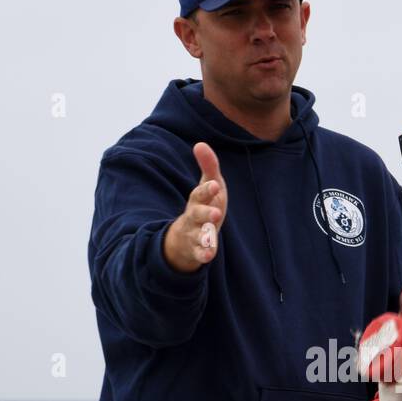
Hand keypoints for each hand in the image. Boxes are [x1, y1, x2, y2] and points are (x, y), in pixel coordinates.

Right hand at [163, 142, 227, 272]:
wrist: (185, 237)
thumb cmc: (203, 206)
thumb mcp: (209, 187)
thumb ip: (208, 167)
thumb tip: (200, 144)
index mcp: (198, 200)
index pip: (200, 193)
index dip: (207, 190)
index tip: (215, 185)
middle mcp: (193, 216)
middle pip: (197, 214)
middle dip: (205, 213)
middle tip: (216, 213)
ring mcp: (194, 234)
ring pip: (197, 235)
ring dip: (204, 236)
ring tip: (211, 238)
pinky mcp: (197, 250)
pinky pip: (199, 253)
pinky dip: (203, 254)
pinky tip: (209, 256)